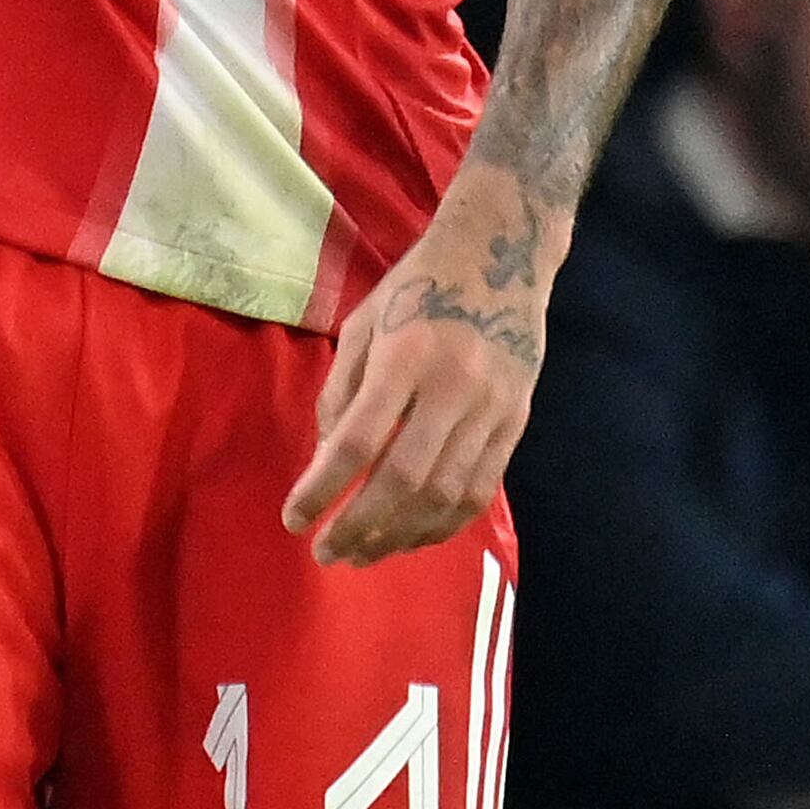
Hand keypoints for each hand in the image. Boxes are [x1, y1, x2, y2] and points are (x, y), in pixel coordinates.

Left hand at [285, 173, 559, 567]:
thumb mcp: (363, 324)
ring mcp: (492, 408)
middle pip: (405, 479)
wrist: (502, 254)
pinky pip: (480, 490)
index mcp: (406, 354)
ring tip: (363, 554)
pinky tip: (411, 538)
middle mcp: (453, 386)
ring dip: (400, 536)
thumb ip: (342, 393)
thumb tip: (328, 464)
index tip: (293, 519)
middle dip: (359, 526)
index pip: (361, 439)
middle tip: (326, 554)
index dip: (324, 488)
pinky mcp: (516, 422)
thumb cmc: (417, 285)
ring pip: (446, 495)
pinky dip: (443, 525)